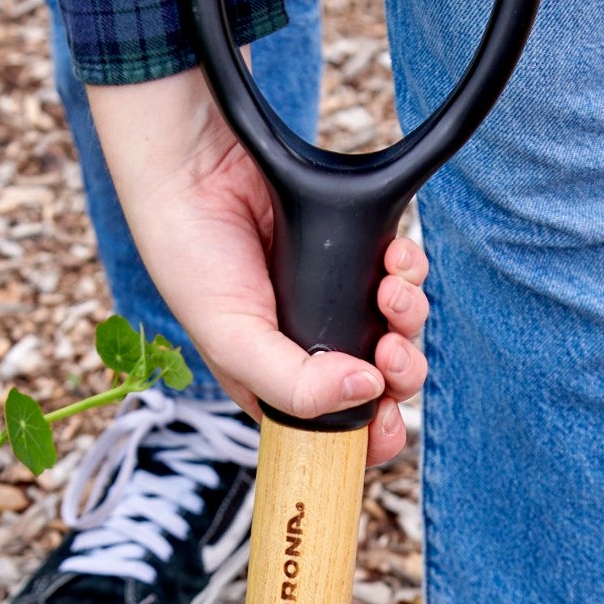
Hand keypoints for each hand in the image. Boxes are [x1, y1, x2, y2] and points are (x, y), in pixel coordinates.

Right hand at [87, 69, 428, 463]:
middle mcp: (314, 347)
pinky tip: (393, 257)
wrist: (196, 169)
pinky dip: (409, 269)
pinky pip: (404, 273)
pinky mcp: (358, 252)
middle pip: (384, 383)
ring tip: (390, 290)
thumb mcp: (232, 343)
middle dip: (401, 371)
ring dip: (409, 315)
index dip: (373, 434)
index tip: (387, 418)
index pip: (341, 429)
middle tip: (389, 350)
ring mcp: (338, 299)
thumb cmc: (194, 262)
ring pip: (401, 328)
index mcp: (281, 384)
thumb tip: (368, 391)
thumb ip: (294, 385)